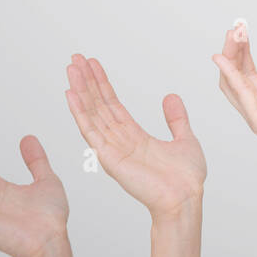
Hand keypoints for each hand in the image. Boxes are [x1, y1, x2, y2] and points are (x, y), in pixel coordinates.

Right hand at [64, 54, 205, 219]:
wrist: (185, 197)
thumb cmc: (185, 178)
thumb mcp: (185, 139)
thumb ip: (176, 119)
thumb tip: (170, 97)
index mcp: (135, 137)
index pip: (113, 105)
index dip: (102, 84)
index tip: (92, 65)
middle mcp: (119, 141)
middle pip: (98, 105)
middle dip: (87, 82)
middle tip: (75, 59)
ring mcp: (112, 149)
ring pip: (92, 113)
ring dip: (80, 90)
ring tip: (71, 68)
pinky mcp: (109, 157)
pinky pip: (90, 130)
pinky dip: (80, 112)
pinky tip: (71, 95)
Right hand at [212, 28, 256, 178]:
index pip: (250, 74)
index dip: (245, 53)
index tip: (243, 31)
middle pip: (238, 75)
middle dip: (235, 50)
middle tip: (236, 27)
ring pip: (234, 82)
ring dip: (230, 57)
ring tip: (231, 35)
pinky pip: (240, 94)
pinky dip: (230, 75)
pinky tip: (223, 59)